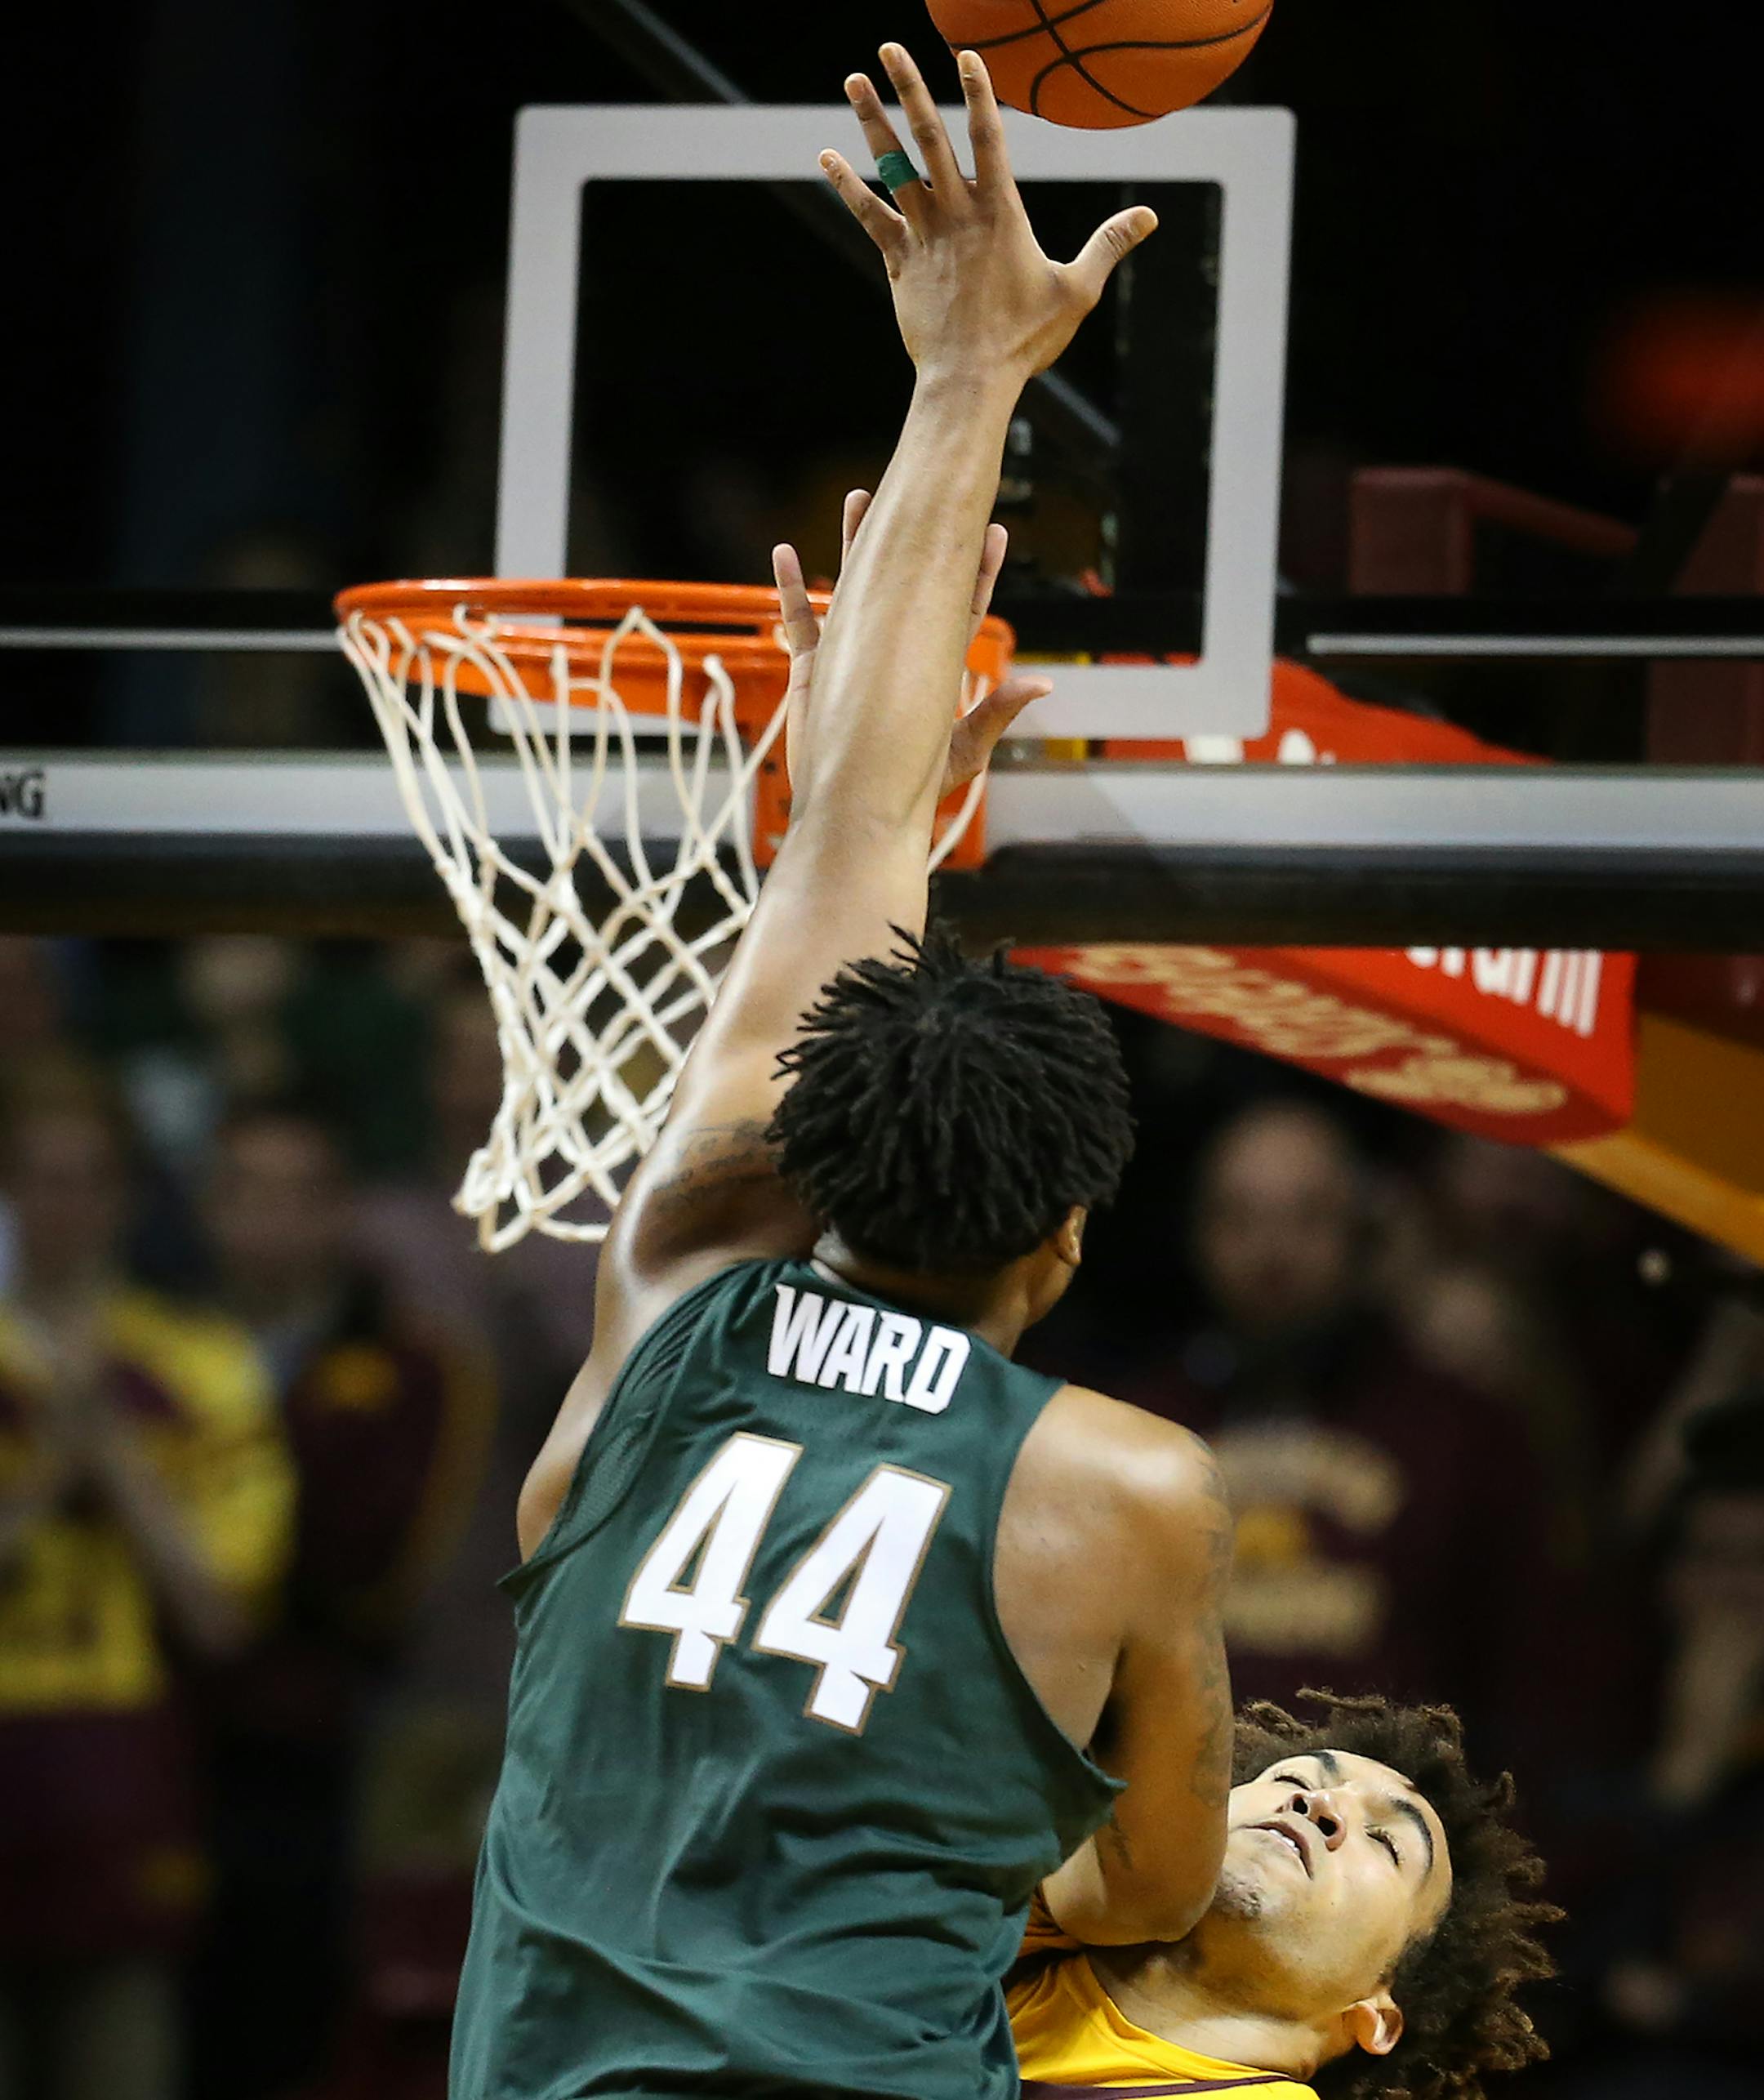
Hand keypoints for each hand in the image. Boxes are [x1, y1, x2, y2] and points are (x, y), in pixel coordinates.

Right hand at [772, 488, 1052, 798]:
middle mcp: (892, 653)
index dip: (976, 568)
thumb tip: (1045, 683)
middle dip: (910, 537)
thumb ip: (997, 713)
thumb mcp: (963, 752)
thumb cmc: (913, 793)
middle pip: (904, 580)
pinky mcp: (817, 672)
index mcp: (932, 665)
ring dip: (853, 545)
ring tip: (857, 501)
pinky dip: (791, 590)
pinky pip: (801, 622)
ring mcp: (852, 658)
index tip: (991, 529)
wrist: (855, 815)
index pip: (961, 604)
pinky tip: (784, 555)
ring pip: (854, 588)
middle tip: (914, 493)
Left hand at [822, 44, 1156, 384]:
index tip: (965, 55)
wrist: (971, 379)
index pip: (987, 136)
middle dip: (910, 88)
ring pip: (893, 167)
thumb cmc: (1026, 340)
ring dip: (872, 122)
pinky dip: (847, 185)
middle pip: (930, 137)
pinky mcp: (899, 261)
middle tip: (889, 47)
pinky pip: (868, 214)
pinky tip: (826, 156)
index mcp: (1001, 212)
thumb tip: (1150, 216)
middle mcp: (957, 213)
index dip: (976, 92)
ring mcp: (924, 235)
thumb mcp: (1077, 290)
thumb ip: (1108, 245)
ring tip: (854, 81)